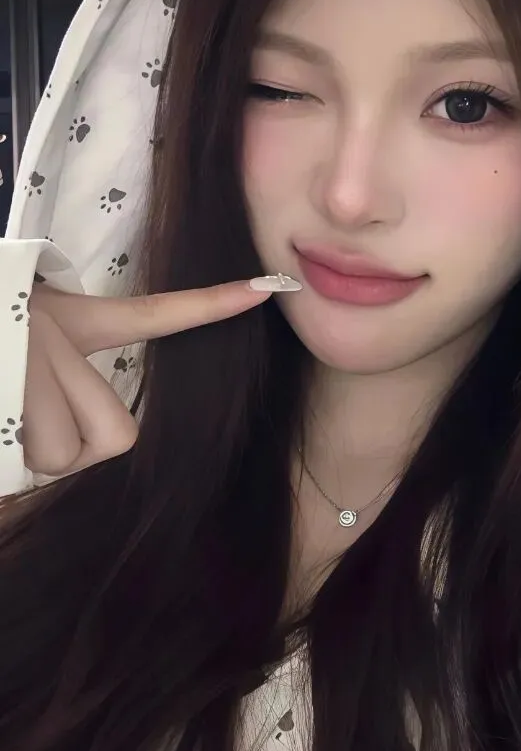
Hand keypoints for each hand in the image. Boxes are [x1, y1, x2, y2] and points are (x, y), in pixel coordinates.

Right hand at [21, 281, 272, 476]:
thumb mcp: (30, 344)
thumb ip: (69, 378)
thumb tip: (78, 441)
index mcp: (76, 322)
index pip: (154, 314)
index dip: (211, 305)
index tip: (264, 289)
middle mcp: (60, 337)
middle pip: (118, 433)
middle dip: (77, 440)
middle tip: (30, 413)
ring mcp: (31, 364)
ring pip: (65, 454)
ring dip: (34, 448)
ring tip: (7, 413)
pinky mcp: (4, 400)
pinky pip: (29, 461)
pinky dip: (7, 455)